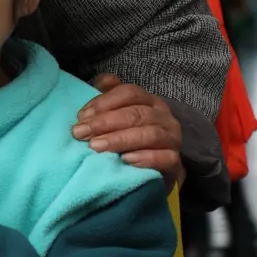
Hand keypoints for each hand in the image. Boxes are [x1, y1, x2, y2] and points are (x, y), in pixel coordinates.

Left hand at [73, 74, 183, 190]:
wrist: (152, 175)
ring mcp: (172, 139)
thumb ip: (109, 98)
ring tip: (96, 147)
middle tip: (80, 133)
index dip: (104, 102)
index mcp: (149, 101)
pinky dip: (146, 158)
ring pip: (150, 134)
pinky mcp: (176, 164)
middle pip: (136, 113)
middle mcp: (163, 117)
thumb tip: (102, 81)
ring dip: (120, 140)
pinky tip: (126, 160)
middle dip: (105, 122)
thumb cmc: (129, 141)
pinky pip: (166, 158)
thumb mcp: (117, 117)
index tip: (81, 116)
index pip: (129, 93)